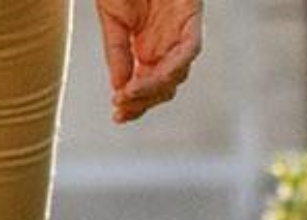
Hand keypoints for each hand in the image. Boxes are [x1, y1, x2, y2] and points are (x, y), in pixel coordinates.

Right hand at [95, 0, 201, 123]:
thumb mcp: (114, 24)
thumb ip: (118, 56)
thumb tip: (119, 91)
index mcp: (151, 47)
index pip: (150, 85)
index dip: (137, 104)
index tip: (117, 116)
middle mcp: (170, 43)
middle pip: (166, 86)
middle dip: (144, 102)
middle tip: (120, 110)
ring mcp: (183, 31)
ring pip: (178, 74)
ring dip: (153, 89)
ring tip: (127, 94)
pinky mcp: (192, 17)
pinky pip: (189, 50)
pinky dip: (169, 68)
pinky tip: (144, 79)